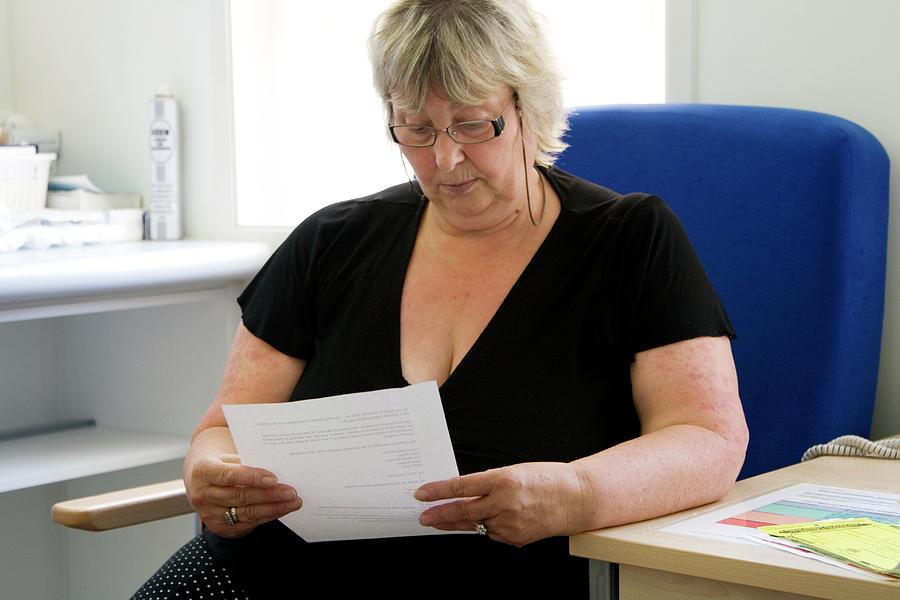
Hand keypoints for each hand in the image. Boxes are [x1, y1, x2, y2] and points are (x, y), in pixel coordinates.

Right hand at [187, 454, 301, 537]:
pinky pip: (249, 523)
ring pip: (246, 512)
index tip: (274, 479)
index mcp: (203, 471)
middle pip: (240, 496)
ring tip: (293, 502)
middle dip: (269, 495)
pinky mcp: (220, 527)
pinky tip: (281, 509)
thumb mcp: (229, 458)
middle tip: (291, 492)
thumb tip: (278, 467)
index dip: (251, 477)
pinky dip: (268, 516)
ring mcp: (210, 514)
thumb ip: (247, 463)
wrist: (203, 482)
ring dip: (273, 508)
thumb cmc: (223, 465)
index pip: (228, 475)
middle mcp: (203, 494)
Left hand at [414, 462, 585, 546]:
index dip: (438, 491)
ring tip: (441, 522)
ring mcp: (510, 523)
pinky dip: (486, 527)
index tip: (421, 494)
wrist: (576, 499)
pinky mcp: (516, 538)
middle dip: (439, 515)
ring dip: (457, 524)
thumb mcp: (514, 472)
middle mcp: (504, 503)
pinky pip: (492, 533)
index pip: (461, 486)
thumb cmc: (547, 480)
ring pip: (475, 525)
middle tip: (423, 517)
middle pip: (463, 511)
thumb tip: (465, 492)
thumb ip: (489, 482)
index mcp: (503, 480)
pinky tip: (489, 521)